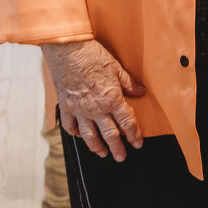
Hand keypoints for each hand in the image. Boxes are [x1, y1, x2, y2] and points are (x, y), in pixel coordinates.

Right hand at [42, 40, 145, 160]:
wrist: (67, 49)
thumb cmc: (92, 55)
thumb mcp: (116, 67)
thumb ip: (129, 83)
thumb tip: (141, 92)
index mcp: (112, 99)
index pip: (127, 122)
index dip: (134, 135)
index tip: (138, 143)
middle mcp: (96, 108)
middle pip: (110, 134)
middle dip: (117, 148)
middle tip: (121, 157)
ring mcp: (80, 109)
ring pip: (89, 135)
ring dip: (97, 147)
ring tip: (102, 153)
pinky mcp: (66, 106)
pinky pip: (70, 126)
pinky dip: (75, 133)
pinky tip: (80, 136)